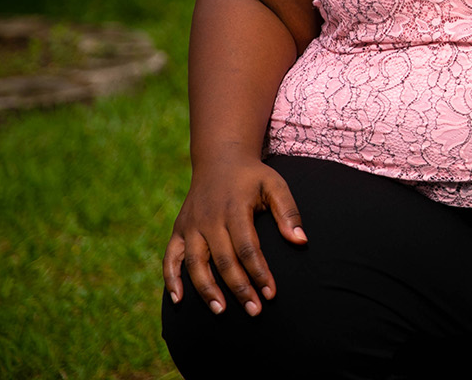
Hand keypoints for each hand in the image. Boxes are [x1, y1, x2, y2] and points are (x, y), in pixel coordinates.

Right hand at [162, 156, 306, 315]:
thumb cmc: (253, 177)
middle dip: (239, 288)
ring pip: (195, 263)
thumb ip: (288, 212)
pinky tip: (178, 300)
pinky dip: (171, 279)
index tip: (271, 293)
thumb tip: (301, 241)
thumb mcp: (275, 185)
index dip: (259, 272)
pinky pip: (170, 257)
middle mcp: (209, 219)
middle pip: (223, 260)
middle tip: (254, 311)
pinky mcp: (179, 229)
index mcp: (234, 208)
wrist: (220, 159)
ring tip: (221, 311)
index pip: (247, 248)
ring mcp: (191, 225)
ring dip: (206, 289)